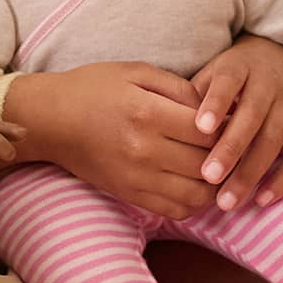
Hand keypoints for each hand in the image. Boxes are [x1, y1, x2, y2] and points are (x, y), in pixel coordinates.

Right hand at [17, 62, 216, 220]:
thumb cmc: (93, 89)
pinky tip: (196, 184)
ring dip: (216, 184)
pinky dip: (195, 202)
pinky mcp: (129, 195)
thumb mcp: (137, 72)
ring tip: (217, 167)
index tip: (231, 121)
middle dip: (227, 156)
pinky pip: (176, 210)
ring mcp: (137, 177)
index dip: (229, 127)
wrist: (50, 120)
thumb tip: (216, 110)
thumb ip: (180, 88)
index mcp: (148, 113)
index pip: (209, 131)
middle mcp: (145, 150)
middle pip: (208, 164)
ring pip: (199, 194)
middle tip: (232, 145)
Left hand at [188, 37, 282, 211]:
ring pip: (274, 140)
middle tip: (208, 176)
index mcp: (240, 67)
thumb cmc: (230, 79)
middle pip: (252, 116)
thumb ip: (193, 99)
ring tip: (227, 201)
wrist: (278, 59)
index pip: (228, 82)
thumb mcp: (210, 75)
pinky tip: (261, 200)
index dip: (216, 104)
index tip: (201, 128)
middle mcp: (270, 84)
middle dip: (231, 149)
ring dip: (251, 173)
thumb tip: (171, 131)